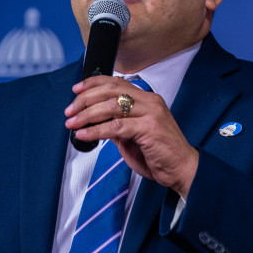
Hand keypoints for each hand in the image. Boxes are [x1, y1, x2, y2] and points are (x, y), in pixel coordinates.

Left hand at [64, 76, 198, 197]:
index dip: (93, 83)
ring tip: (72, 123)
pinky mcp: (150, 128)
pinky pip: (116, 126)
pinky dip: (96, 130)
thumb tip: (94, 120)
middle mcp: (150, 101)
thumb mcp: (132, 136)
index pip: (116, 82)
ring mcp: (151, 113)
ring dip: (87, 114)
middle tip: (70, 110)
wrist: (182, 170)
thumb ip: (116, 125)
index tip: (76, 90)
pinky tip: (84, 134)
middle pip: (111, 90)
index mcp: (147, 98)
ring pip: (112, 106)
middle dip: (85, 99)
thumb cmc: (159, 154)